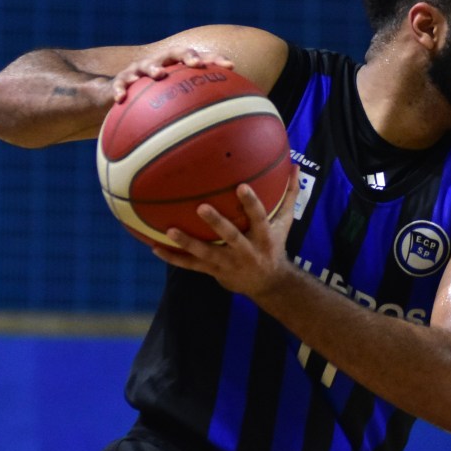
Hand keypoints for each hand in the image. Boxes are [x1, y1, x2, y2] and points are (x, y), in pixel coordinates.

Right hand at [111, 47, 235, 101]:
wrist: (120, 96)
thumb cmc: (154, 102)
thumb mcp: (176, 104)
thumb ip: (197, 111)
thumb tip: (225, 131)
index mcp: (176, 67)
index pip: (199, 58)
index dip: (214, 59)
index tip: (230, 66)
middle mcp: (159, 64)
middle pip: (174, 53)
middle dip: (187, 55)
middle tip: (196, 64)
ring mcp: (139, 70)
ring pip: (146, 65)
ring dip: (153, 69)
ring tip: (159, 75)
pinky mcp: (120, 80)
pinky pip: (119, 84)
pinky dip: (120, 89)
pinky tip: (121, 98)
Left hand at [149, 168, 298, 298]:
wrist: (269, 284)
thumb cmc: (274, 245)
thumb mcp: (284, 223)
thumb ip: (289, 195)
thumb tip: (296, 167)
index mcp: (264, 237)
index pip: (259, 218)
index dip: (251, 204)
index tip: (241, 187)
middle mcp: (246, 251)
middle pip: (231, 236)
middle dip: (217, 223)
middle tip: (201, 207)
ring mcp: (228, 263)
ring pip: (206, 253)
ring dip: (187, 243)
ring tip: (169, 230)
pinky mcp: (214, 272)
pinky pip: (191, 265)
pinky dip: (173, 258)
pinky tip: (155, 247)